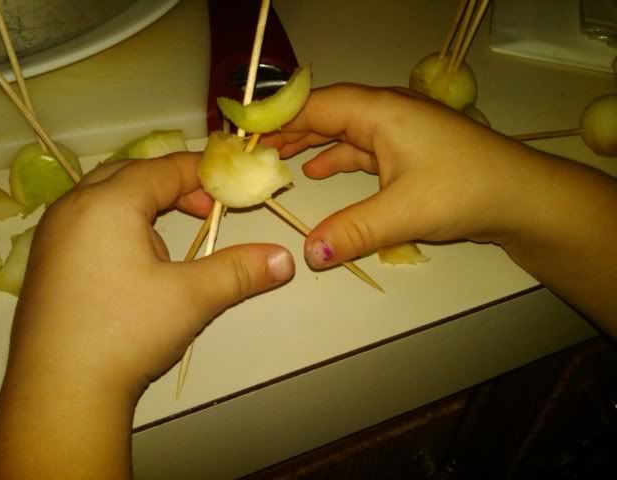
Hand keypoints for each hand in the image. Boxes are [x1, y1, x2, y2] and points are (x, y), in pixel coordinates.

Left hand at [10, 153, 294, 398]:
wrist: (60, 392)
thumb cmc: (126, 333)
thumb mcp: (192, 297)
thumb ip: (241, 271)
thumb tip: (285, 258)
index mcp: (108, 203)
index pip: (164, 168)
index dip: (204, 172)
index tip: (233, 186)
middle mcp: (73, 207)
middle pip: (131, 174)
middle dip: (173, 183)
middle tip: (205, 208)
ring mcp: (53, 235)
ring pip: (104, 197)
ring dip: (144, 203)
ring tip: (172, 233)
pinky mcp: (46, 262)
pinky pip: (87, 221)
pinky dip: (118, 224)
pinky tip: (135, 260)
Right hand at [265, 83, 616, 332]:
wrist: (522, 198)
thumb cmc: (466, 190)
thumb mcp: (404, 212)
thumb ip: (352, 231)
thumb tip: (307, 255)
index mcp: (381, 111)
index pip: (316, 105)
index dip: (277, 118)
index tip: (243, 133)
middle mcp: (386, 112)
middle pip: (326, 113)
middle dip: (288, 130)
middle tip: (252, 149)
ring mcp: (398, 131)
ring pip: (342, 131)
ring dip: (310, 144)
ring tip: (277, 159)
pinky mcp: (407, 151)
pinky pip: (360, 149)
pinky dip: (336, 158)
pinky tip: (319, 172)